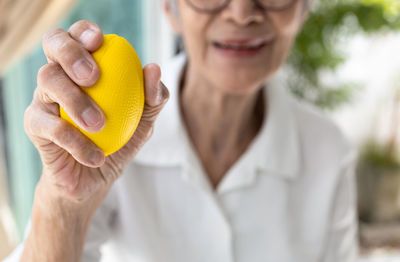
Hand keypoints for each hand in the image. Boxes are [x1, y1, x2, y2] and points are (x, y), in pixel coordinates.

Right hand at [24, 20, 168, 207]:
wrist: (95, 178)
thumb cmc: (119, 141)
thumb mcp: (144, 121)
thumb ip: (153, 98)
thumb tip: (153, 69)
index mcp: (85, 67)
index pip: (79, 36)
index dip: (84, 31)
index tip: (100, 41)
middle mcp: (62, 75)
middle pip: (54, 44)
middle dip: (71, 52)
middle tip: (93, 76)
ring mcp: (44, 97)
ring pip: (48, 79)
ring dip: (76, 100)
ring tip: (100, 124)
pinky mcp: (34, 125)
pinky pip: (48, 124)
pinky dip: (75, 140)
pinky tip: (96, 155)